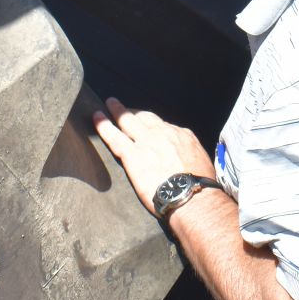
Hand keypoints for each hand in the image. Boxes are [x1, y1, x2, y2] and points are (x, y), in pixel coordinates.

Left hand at [92, 97, 216, 214]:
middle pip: (145, 117)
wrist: (191, 195)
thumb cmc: (199, 187)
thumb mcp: (201, 163)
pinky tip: (96, 118)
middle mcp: (164, 133)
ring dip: (118, 110)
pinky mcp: (132, 155)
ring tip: (110, 104)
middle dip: (135, 112)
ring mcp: (146, 142)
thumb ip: (189, 156)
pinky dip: (103, 125)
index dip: (153, 125)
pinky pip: (114, 136)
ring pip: (128, 120)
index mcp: (182, 136)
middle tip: (126, 109)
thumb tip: (185, 162)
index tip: (148, 126)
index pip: (164, 126)